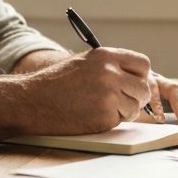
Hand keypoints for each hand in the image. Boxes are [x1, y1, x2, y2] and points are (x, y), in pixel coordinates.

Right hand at [21, 47, 154, 132]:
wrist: (33, 101)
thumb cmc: (57, 82)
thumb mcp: (85, 63)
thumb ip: (111, 66)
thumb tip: (137, 78)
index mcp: (106, 56)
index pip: (143, 63)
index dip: (141, 75)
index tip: (134, 82)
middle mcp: (110, 73)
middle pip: (144, 88)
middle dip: (136, 97)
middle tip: (121, 101)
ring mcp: (108, 95)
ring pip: (135, 107)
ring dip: (124, 112)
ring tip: (101, 108)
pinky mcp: (104, 117)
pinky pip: (121, 121)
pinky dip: (110, 121)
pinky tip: (92, 115)